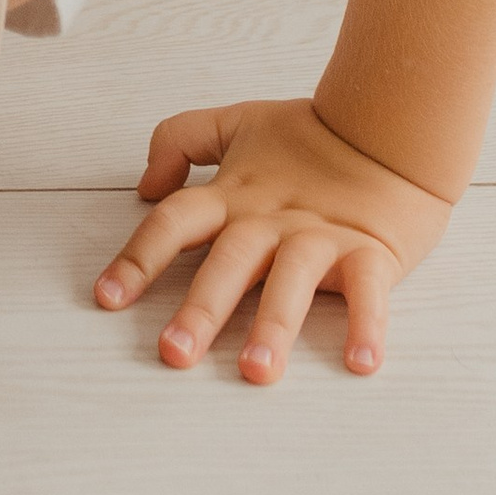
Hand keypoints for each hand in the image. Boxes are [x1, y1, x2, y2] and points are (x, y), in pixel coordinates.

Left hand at [94, 97, 453, 381]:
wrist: (388, 128)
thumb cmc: (310, 139)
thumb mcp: (236, 124)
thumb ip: (181, 140)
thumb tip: (145, 185)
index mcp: (234, 195)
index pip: (175, 222)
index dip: (139, 257)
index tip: (107, 298)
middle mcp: (270, 220)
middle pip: (229, 262)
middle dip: (201, 309)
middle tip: (175, 353)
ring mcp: (321, 237)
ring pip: (292, 281)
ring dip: (274, 325)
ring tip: (258, 370)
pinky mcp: (371, 252)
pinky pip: (370, 291)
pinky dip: (369, 324)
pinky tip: (362, 362)